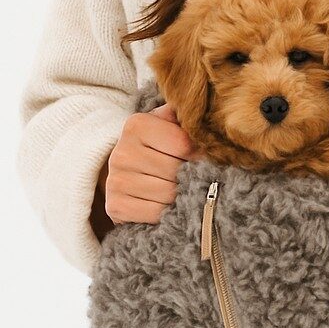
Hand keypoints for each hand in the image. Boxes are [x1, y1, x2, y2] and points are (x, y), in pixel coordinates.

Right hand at [101, 103, 207, 225]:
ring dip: (182, 195)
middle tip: (197, 175)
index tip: (205, 156)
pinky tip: (169, 204)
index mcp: (136, 124)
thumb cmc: (158, 143)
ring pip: (168, 194)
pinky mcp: (115, 206)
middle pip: (176, 171)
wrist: (128, 170)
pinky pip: (156, 214)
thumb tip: (213, 114)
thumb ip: (186, 115)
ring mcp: (115, 181)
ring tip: (184, 188)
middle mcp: (121, 152)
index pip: (183, 144)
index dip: (200, 152)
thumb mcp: (169, 122)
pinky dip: (168, 212)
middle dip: (191, 175)